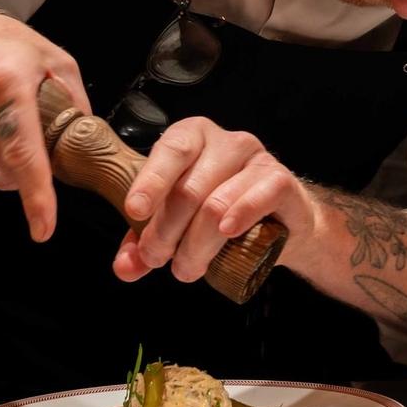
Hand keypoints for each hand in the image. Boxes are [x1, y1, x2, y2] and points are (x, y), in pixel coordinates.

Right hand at [0, 0, 87, 241]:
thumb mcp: (48, 55)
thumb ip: (73, 98)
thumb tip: (87, 141)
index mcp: (3, 83)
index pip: (23, 153)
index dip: (36, 196)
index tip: (44, 227)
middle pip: (6, 174)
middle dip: (27, 170)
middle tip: (31, 138)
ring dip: (4, 167)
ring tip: (1, 125)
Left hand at [113, 117, 320, 282]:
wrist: (280, 224)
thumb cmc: (221, 214)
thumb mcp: (176, 224)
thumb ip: (146, 241)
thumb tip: (126, 267)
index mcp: (192, 138)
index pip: (170, 150)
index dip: (150, 182)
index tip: (135, 211)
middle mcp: (224, 142)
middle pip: (187, 189)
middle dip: (166, 232)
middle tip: (158, 259)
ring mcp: (256, 159)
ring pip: (216, 204)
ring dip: (196, 245)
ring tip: (187, 267)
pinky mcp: (281, 181)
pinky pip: (256, 198)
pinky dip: (238, 218)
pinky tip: (227, 233)